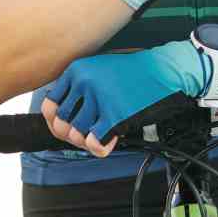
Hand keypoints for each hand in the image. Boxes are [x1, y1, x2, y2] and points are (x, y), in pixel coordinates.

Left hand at [40, 42, 205, 155]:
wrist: (167, 70)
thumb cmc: (136, 72)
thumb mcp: (100, 70)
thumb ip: (78, 90)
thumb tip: (59, 122)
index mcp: (77, 70)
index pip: (50, 105)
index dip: (57, 121)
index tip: (69, 125)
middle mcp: (84, 82)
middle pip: (62, 123)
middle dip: (73, 134)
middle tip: (88, 133)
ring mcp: (99, 98)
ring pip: (78, 135)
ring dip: (89, 141)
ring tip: (102, 136)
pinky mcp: (116, 115)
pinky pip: (95, 142)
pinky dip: (100, 147)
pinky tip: (110, 140)